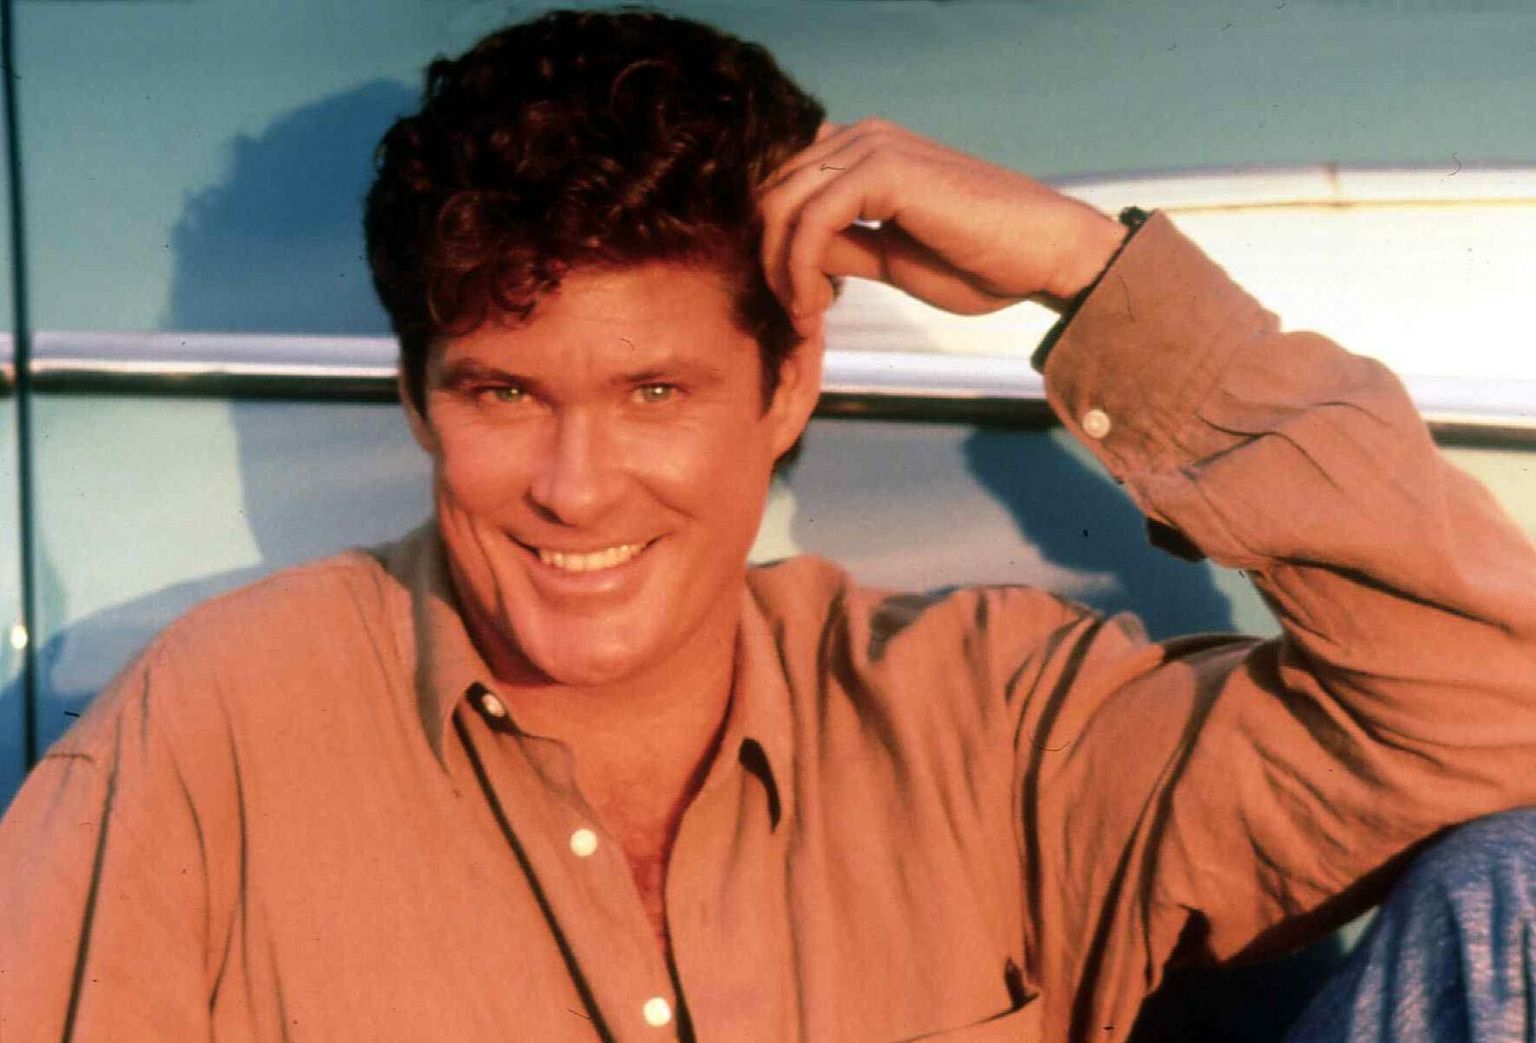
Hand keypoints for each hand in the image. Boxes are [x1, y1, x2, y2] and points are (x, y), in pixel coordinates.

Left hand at [759, 119, 1126, 333]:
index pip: (783, 188)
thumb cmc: (977, 261)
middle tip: (797, 317)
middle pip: (772, 194)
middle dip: (770, 262)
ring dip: (781, 272)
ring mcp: (872, 146)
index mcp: (862, 151)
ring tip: (808, 316)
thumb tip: (789, 257)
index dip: (773, 246)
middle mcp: (861, 137)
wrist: (1043, 256)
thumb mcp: (888, 255)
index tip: (796, 305)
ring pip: (783, 206)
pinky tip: (818, 305)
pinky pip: (811, 220)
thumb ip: (840, 246)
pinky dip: (801, 269)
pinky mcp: (884, 170)